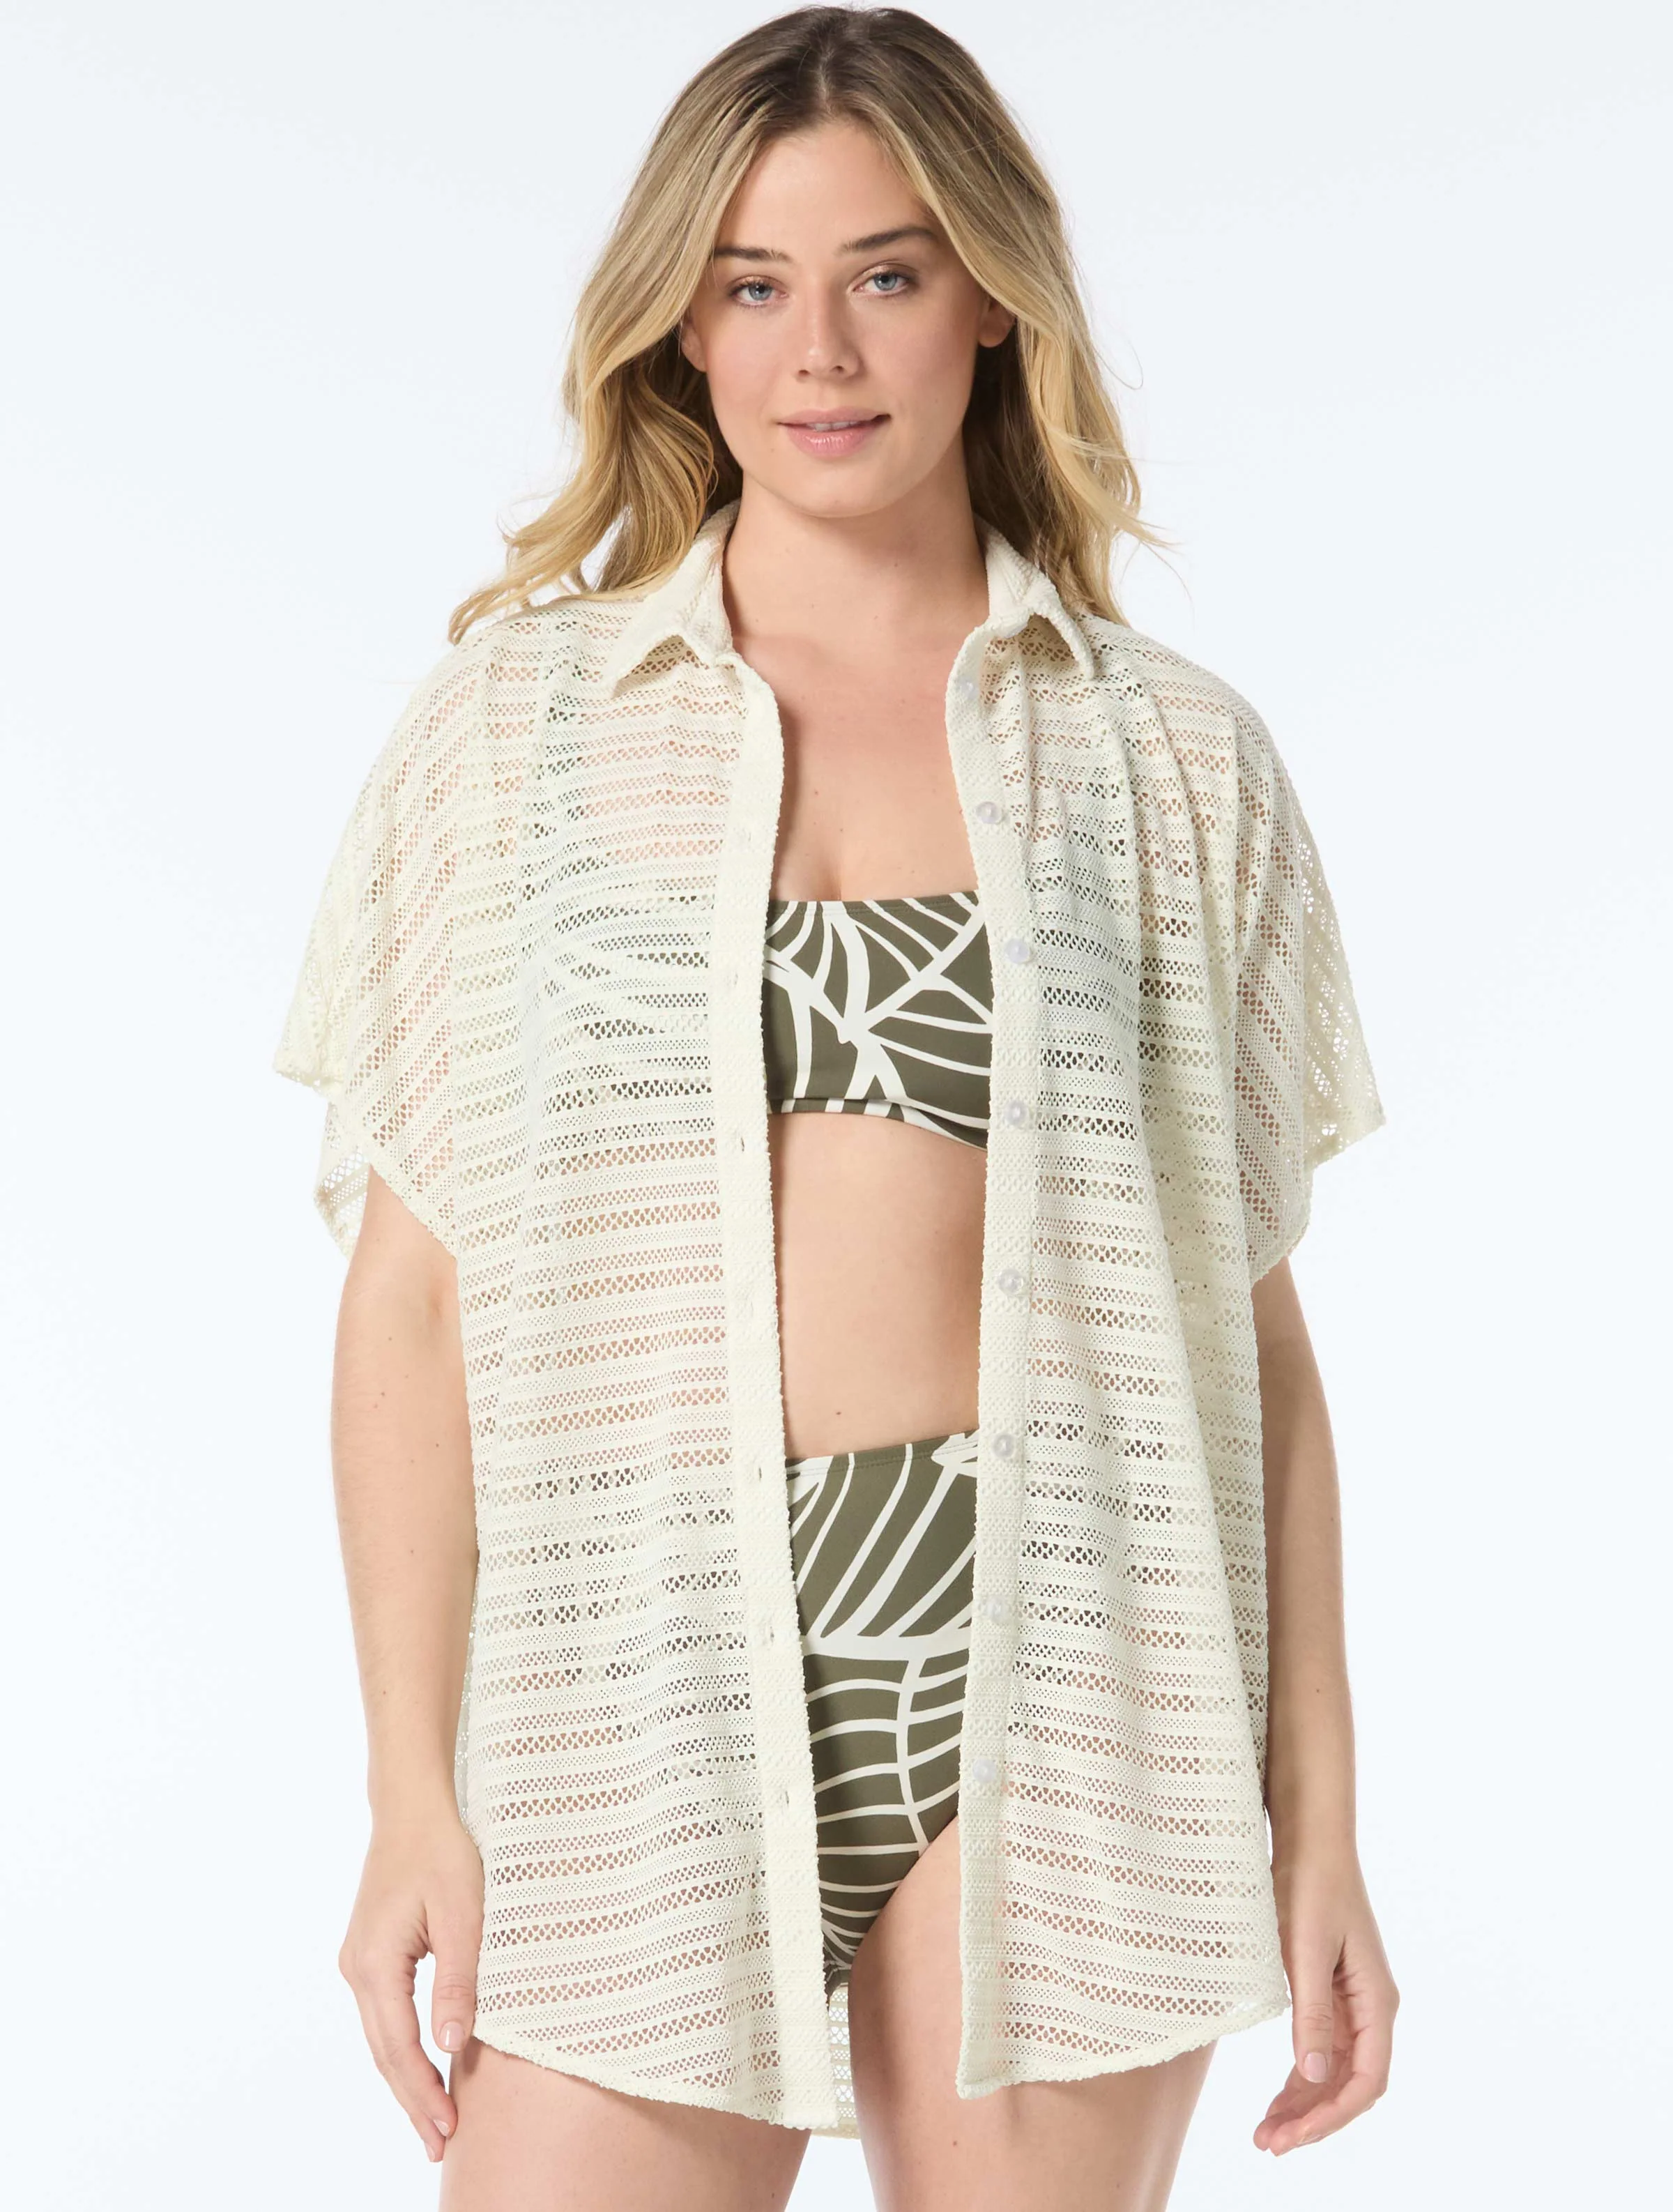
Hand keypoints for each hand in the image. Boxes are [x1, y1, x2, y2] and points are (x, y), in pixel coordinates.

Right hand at [337, 1803, 484, 2163]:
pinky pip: (385, 2015)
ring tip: (435, 2121)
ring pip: (382, 2037)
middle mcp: (357, 1968)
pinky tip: (426, 2067)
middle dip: (411, 2100)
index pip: (398, 2047)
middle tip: (439, 2147)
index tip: (447, 2130)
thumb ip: (458, 1978)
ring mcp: (359, 1962)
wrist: (414, 1807)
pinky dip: (403, 2047)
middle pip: (383, 2052)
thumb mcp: (463, 1912)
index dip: (422, 2093)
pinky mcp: (372, 1954)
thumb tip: (452, 2043)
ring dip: (407, 2078)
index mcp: (375, 1963)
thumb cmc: (443, 1850)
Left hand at [1254, 1839, 1398, 2156]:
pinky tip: (1280, 2094)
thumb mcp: (1305, 1949)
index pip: (1365, 2081)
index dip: (1330, 2115)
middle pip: (1349, 2084)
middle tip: (1268, 2143)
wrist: (1310, 1839)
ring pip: (1334, 2071)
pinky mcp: (1331, 1990)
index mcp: (1376, 2001)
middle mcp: (1371, 2007)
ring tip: (1267, 2131)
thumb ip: (1311, 2012)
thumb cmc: (1310, 1885)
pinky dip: (1302, 2075)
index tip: (1291, 2137)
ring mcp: (1353, 2001)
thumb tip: (1311, 2075)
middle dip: (1312, 2119)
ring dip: (1305, 2103)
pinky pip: (1323, 2049)